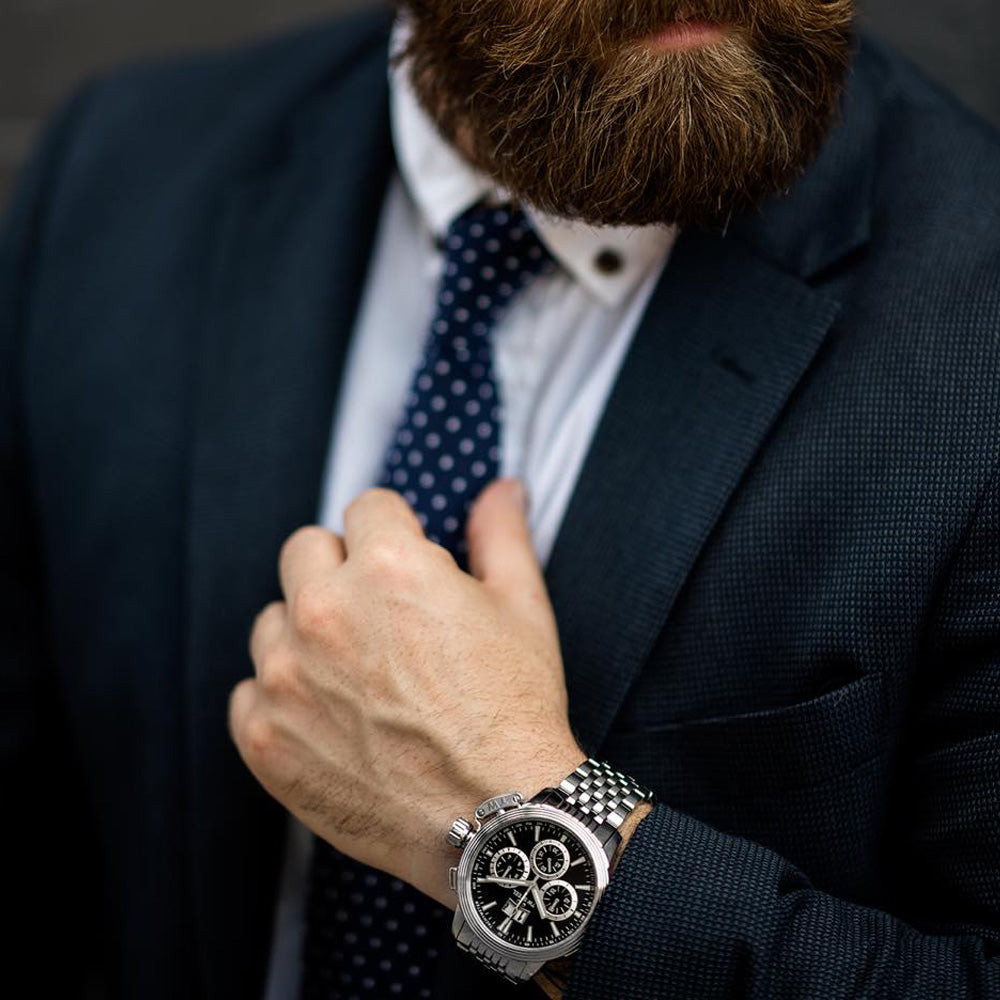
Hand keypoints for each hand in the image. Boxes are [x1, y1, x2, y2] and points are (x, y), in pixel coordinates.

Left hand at [228, 480, 584, 907]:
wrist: (497, 820)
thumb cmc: (515, 708)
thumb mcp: (523, 608)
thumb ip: (502, 535)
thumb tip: (501, 487)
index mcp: (389, 566)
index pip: (367, 508)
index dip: (397, 535)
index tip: (410, 571)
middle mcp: (324, 610)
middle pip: (305, 549)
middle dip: (341, 569)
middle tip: (382, 619)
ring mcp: (284, 676)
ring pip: (272, 620)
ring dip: (306, 634)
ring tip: (358, 677)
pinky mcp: (262, 736)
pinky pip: (248, 691)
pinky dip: (281, 700)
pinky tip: (331, 722)